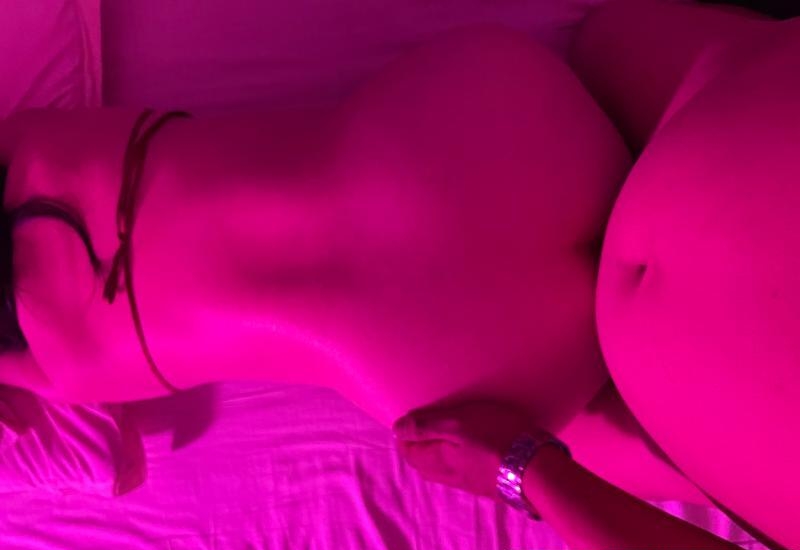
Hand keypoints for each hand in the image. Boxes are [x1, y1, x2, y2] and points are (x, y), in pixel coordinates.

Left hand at [392, 400, 537, 498]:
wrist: (538, 469)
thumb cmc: (496, 438)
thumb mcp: (457, 423)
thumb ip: (426, 427)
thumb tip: (397, 429)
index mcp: (438, 462)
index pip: (409, 452)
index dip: (405, 436)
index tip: (410, 419)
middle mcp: (450, 477)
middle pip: (424, 463)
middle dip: (418, 446)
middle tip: (424, 425)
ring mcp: (471, 483)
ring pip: (444, 469)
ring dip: (439, 453)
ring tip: (447, 433)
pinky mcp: (490, 483)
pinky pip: (464, 472)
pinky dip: (458, 459)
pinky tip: (472, 448)